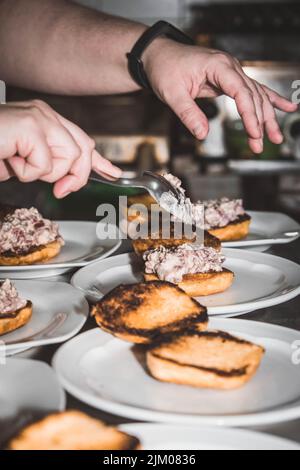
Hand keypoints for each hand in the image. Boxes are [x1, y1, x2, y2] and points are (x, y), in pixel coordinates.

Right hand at [0, 100, 121, 196]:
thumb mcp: (24, 163)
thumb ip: (48, 166)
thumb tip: (66, 181)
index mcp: (44, 119)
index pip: (81, 139)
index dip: (98, 160)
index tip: (113, 173)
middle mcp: (44, 114)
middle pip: (83, 150)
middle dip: (74, 176)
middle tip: (60, 190)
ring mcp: (38, 117)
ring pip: (68, 158)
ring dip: (44, 173)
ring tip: (19, 164)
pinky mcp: (29, 126)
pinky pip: (45, 164)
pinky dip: (26, 173)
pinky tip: (9, 160)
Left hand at [144, 40, 297, 152]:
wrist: (160, 55)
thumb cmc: (165, 69)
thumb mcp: (172, 93)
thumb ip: (188, 113)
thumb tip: (202, 133)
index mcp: (218, 66)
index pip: (241, 92)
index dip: (249, 114)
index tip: (254, 132)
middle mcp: (229, 66)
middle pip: (253, 95)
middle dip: (260, 121)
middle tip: (261, 144)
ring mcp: (231, 71)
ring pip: (256, 95)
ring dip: (267, 117)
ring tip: (275, 137)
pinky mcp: (229, 79)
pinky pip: (253, 90)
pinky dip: (270, 100)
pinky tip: (286, 107)